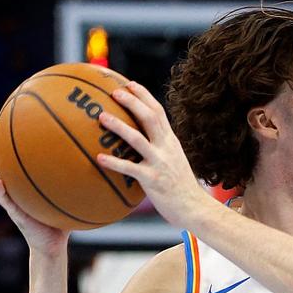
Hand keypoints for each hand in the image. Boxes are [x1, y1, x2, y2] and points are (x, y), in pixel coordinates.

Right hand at [0, 122, 68, 255]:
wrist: (54, 243)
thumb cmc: (62, 217)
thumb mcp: (71, 195)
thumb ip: (78, 178)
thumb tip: (101, 159)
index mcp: (25, 181)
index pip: (16, 155)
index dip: (12, 138)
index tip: (12, 117)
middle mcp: (15, 187)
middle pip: (1, 161)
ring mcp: (12, 200)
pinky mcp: (15, 214)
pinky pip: (6, 201)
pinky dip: (2, 192)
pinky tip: (0, 183)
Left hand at [94, 81, 213, 227]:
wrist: (194, 208)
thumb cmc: (180, 187)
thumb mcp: (173, 162)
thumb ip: (159, 149)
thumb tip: (137, 141)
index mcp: (171, 142)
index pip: (159, 112)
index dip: (144, 96)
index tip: (129, 84)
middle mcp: (167, 148)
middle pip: (150, 118)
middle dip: (132, 102)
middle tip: (114, 92)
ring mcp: (160, 163)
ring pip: (138, 139)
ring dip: (119, 126)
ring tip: (101, 117)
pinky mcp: (153, 180)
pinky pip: (130, 168)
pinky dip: (114, 162)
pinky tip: (98, 158)